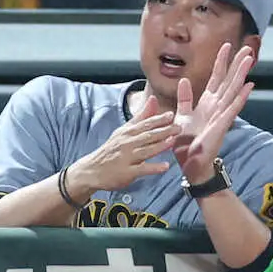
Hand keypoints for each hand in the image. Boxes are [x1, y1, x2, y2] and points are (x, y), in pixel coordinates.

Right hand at [63, 96, 177, 200]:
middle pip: (147, 136)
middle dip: (164, 131)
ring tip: (173, 141)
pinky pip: (142, 169)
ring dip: (160, 146)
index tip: (171, 115)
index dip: (158, 119)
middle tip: (179, 128)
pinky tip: (165, 166)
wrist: (93, 169)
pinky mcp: (127, 173)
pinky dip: (153, 168)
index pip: (145, 124)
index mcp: (127, 132)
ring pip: (146, 151)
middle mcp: (127, 143)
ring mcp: (126, 158)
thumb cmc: (113, 149)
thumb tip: (153, 99)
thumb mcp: (124, 130)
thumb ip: (141, 116)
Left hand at [172, 44, 254, 184]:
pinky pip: (232, 110)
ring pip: (233, 91)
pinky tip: (249, 86)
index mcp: (206, 103)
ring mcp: (221, 116)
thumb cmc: (187, 143)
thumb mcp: (181, 116)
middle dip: (236, 64)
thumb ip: (184, 99)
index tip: (226, 46)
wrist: (190, 165)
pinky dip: (240, 98)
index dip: (220, 62)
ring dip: (241, 75)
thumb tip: (183, 80)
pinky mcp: (221, 126)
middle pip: (228, 81)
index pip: (215, 78)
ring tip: (250, 60)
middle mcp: (216, 107)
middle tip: (246, 47)